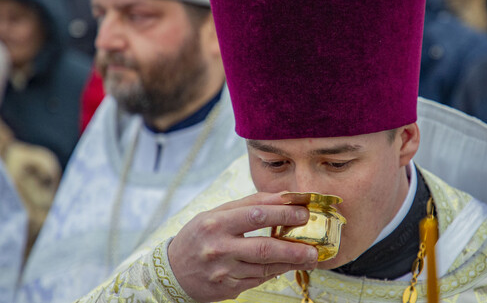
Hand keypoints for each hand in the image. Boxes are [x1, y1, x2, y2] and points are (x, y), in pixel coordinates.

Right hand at [168, 192, 318, 301]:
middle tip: (313, 244)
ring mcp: (224, 270)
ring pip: (265, 267)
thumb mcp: (215, 214)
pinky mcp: (228, 288)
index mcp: (216, 222)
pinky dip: (275, 272)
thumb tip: (282, 198)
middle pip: (264, 246)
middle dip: (293, 246)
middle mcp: (219, 247)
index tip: (303, 211)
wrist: (173, 270)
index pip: (256, 214)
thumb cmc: (199, 236)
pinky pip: (258, 279)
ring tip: (309, 257)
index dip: (283, 213)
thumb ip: (247, 205)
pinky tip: (287, 266)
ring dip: (291, 262)